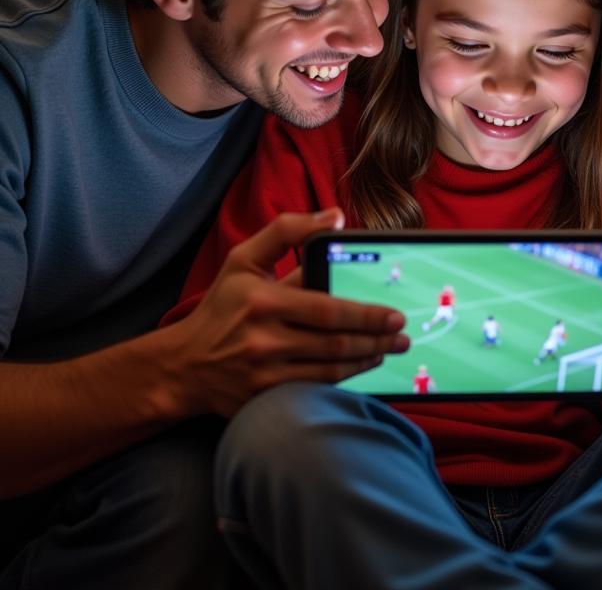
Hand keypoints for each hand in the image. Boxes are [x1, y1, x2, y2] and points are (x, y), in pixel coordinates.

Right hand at [169, 209, 409, 415]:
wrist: (184, 365)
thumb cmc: (223, 306)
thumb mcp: (244, 258)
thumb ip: (288, 231)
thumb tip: (335, 216)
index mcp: (262, 301)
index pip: (327, 309)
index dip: (366, 315)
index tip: (394, 314)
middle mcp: (264, 339)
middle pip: (335, 343)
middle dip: (377, 339)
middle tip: (403, 335)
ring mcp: (264, 373)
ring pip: (331, 370)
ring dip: (367, 359)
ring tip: (391, 349)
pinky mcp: (265, 398)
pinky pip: (316, 389)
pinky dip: (346, 378)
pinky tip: (364, 366)